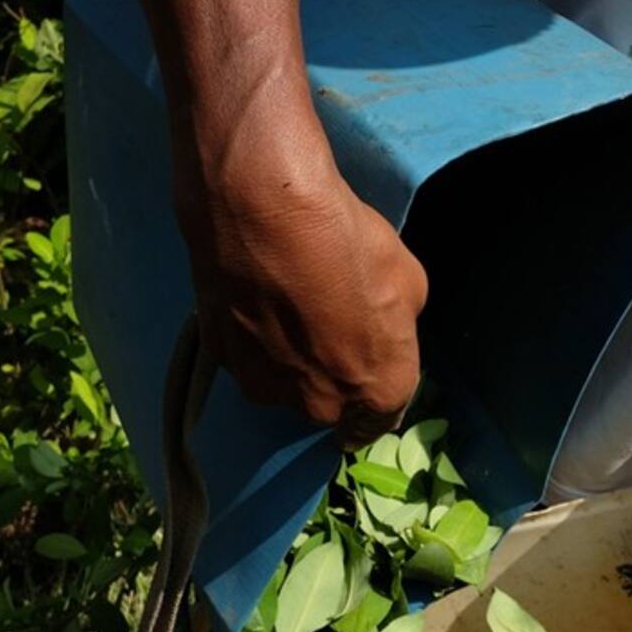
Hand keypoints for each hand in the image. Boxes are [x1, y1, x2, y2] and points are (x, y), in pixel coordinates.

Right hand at [174, 131, 426, 446]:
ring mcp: (267, 386)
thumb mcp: (407, 280)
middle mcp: (322, 404)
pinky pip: (248, 359)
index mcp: (379, 390)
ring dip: (288, 363)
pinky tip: (256, 301)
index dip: (375, 404)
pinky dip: (252, 340)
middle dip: (332, 379)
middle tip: (327, 332)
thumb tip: (379, 327)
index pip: (380, 420)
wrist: (263, 212)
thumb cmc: (348, 243)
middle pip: (330, 405)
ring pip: (284, 386)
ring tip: (287, 311)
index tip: (367, 391)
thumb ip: (396, 322)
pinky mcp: (223, 361)